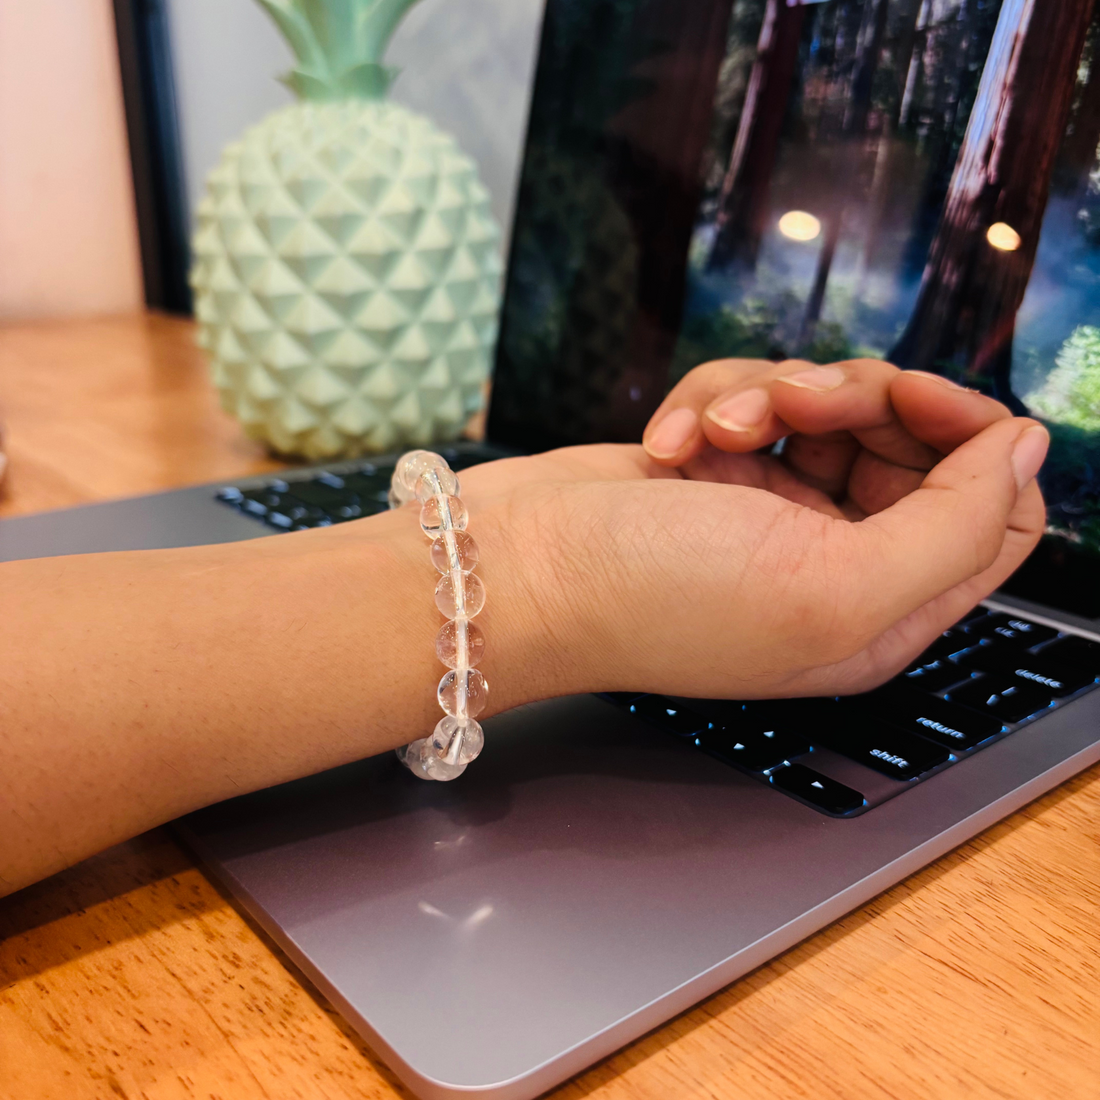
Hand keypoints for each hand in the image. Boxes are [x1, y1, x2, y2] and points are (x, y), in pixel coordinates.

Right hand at [460, 358, 1047, 701]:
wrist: (518, 570)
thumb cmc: (653, 597)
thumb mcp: (831, 586)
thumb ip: (958, 525)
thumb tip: (1029, 447)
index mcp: (881, 609)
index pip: (994, 513)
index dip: (971, 443)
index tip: (913, 403)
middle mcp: (835, 558)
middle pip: (910, 441)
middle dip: (855, 401)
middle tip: (794, 406)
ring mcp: (770, 509)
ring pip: (827, 405)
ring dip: (771, 396)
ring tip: (714, 433)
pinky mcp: (714, 466)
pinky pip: (751, 397)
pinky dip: (710, 405)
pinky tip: (666, 448)